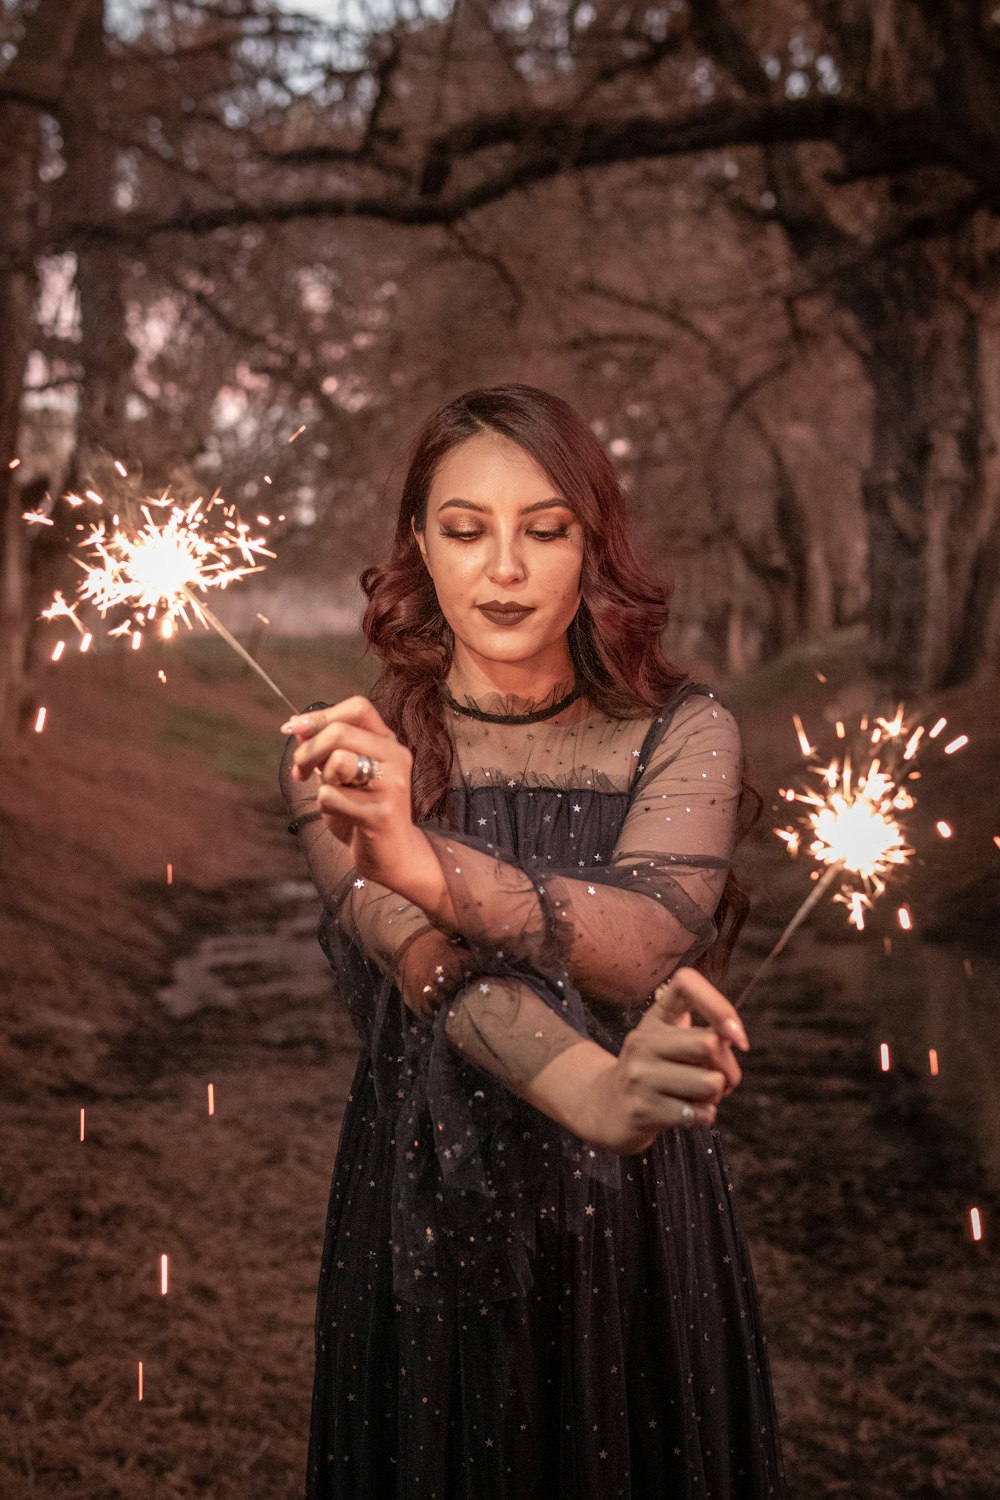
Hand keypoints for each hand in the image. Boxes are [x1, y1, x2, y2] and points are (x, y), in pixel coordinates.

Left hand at [280, 696, 422, 884]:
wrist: (392, 856)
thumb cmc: (361, 812)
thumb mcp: (341, 774)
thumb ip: (324, 749)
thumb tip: (295, 726)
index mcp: (388, 743)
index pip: (358, 708)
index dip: (320, 715)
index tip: (291, 729)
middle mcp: (396, 757)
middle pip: (339, 732)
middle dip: (307, 751)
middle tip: (299, 772)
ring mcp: (392, 784)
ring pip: (337, 760)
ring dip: (322, 779)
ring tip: (331, 796)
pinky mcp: (381, 813)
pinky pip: (331, 796)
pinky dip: (326, 806)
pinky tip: (342, 817)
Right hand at [582, 967, 747, 1153]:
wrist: (605, 1107)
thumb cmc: (652, 1071)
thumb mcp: (668, 1041)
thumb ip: (702, 1034)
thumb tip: (735, 1040)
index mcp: (655, 1017)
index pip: (686, 983)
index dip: (719, 1005)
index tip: (737, 1036)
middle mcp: (643, 1041)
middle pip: (710, 1044)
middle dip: (729, 1069)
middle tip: (720, 1080)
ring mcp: (640, 1075)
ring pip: (710, 1083)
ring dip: (716, 1096)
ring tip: (698, 1096)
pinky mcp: (642, 1109)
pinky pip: (700, 1113)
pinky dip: (704, 1116)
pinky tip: (685, 1112)